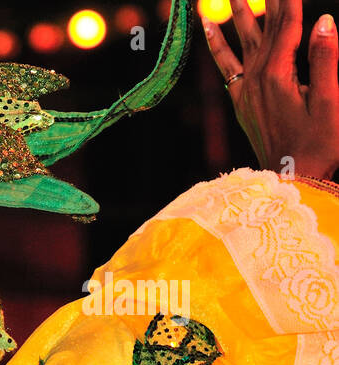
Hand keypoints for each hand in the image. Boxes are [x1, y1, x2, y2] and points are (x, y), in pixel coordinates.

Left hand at [202, 0, 338, 179]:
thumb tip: (324, 21)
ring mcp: (246, 89)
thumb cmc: (318, 143)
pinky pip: (225, 65)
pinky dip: (216, 44)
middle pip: (265, 26)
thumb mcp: (330, 102)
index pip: (287, 22)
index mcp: (280, 74)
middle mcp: (258, 78)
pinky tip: (208, 26)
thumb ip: (324, 60)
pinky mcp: (241, 101)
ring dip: (238, 12)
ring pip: (242, 40)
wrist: (292, 178)